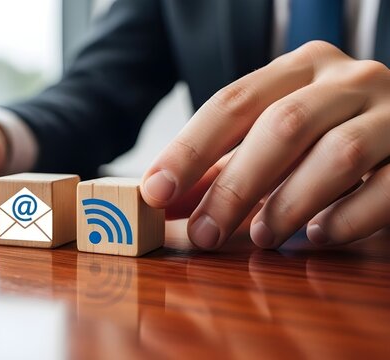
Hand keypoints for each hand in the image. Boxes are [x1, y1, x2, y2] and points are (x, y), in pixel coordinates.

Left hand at [141, 41, 389, 248]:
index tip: (156, 190)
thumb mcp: (272, 137)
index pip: (232, 102)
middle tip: (205, 234)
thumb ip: (222, 166)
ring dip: (289, 204)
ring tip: (262, 238)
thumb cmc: (325, 132)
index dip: (189, 149)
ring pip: (337, 155)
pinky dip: (347, 218)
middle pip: (282, 127)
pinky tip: (318, 235)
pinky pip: (387, 188)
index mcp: (300, 68)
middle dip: (235, 187)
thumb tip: (163, 200)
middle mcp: (348, 79)